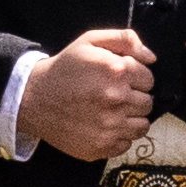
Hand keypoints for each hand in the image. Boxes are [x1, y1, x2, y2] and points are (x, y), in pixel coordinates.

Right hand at [23, 27, 159, 163]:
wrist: (34, 99)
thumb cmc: (65, 68)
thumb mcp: (90, 41)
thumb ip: (124, 39)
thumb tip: (151, 58)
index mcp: (117, 71)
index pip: (149, 79)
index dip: (136, 78)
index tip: (121, 79)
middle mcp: (117, 99)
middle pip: (148, 103)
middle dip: (135, 97)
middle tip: (114, 95)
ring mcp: (110, 126)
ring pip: (142, 126)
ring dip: (131, 118)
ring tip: (112, 112)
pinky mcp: (102, 146)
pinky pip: (126, 143)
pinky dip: (119, 136)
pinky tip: (103, 125)